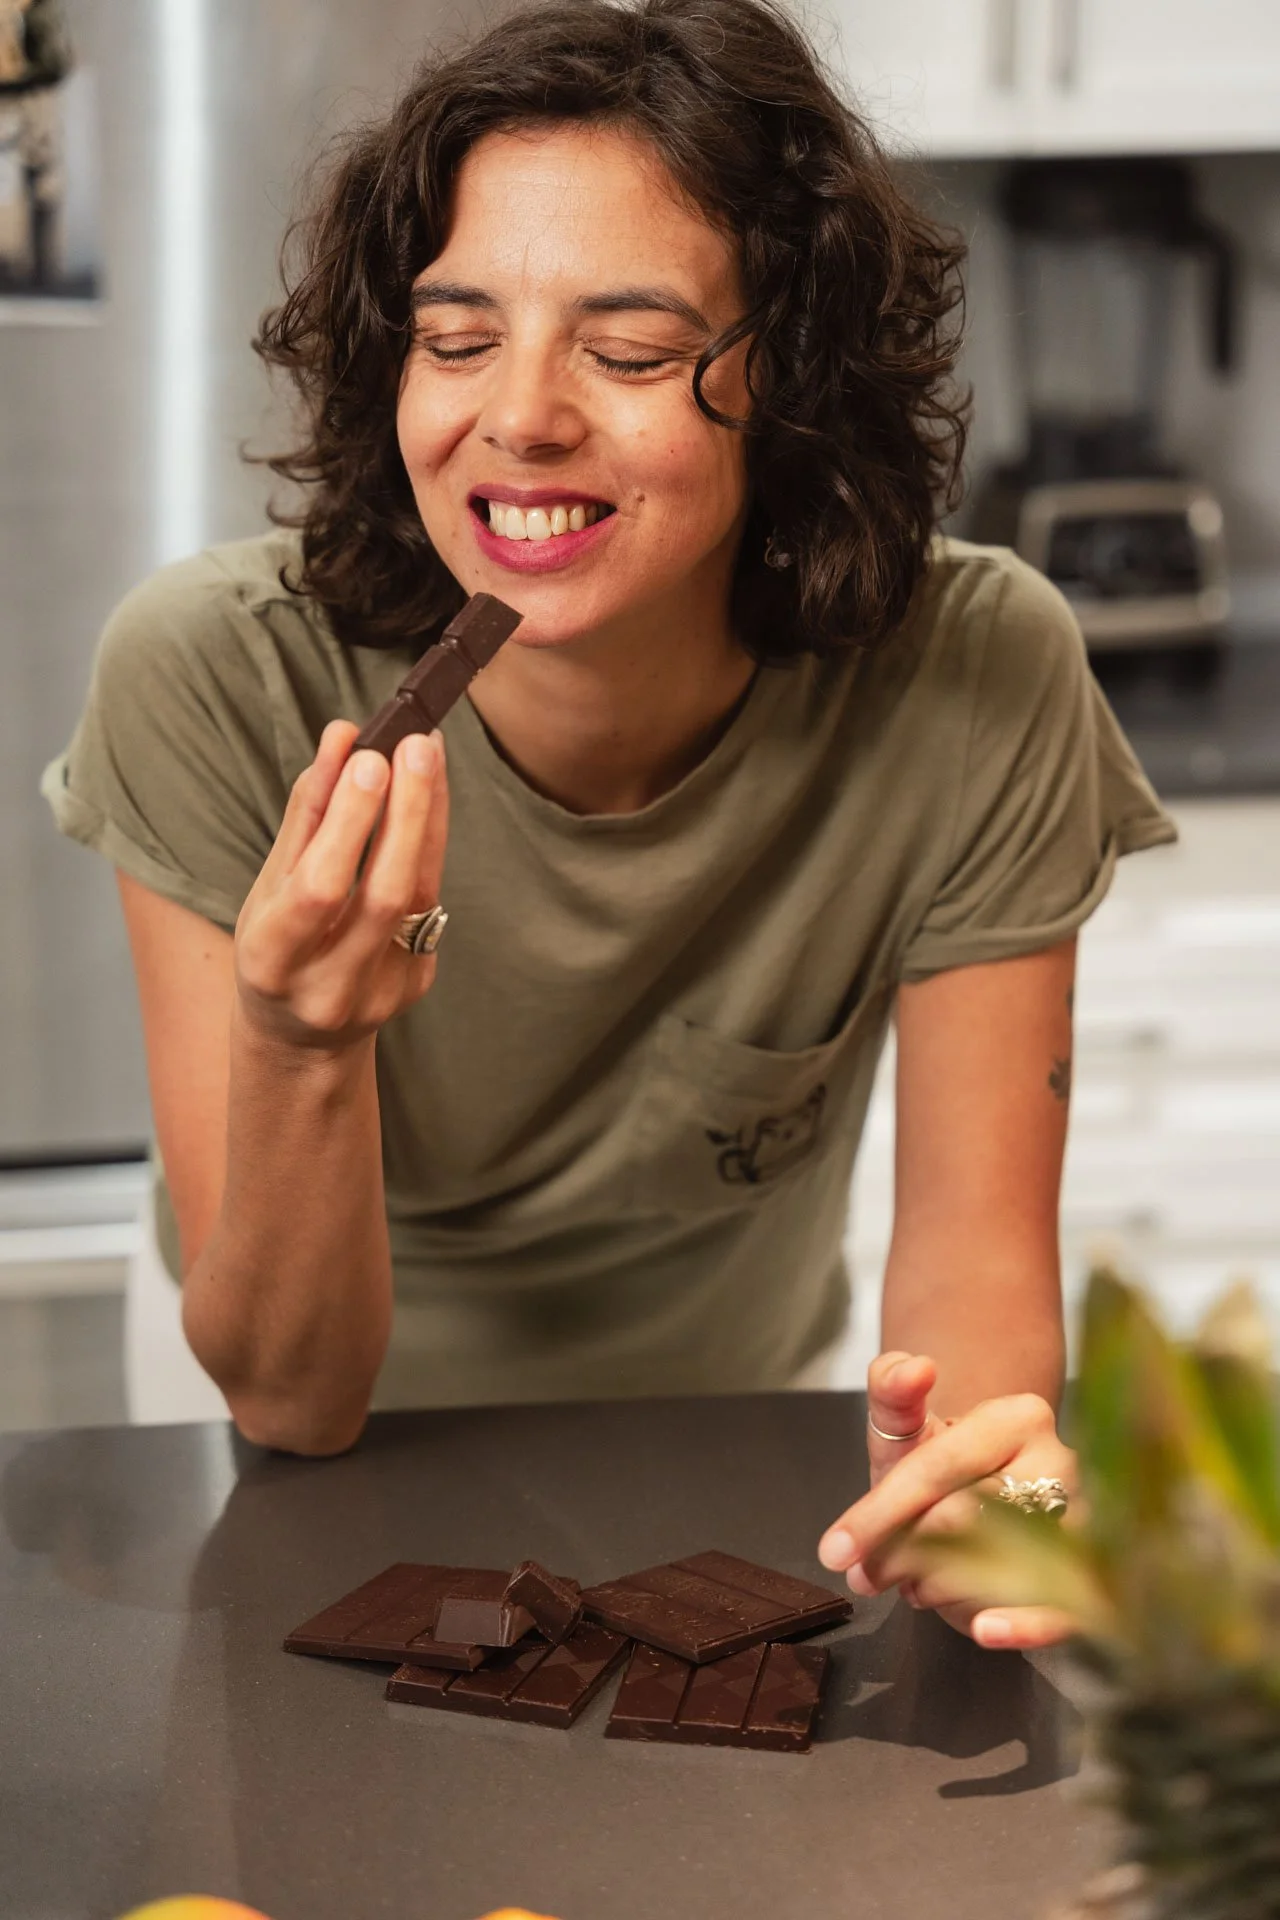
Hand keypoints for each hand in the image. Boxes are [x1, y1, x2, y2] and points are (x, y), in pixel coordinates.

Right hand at [234, 720, 449, 1054]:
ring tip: (428, 755)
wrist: (301, 1040)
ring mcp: (383, 992)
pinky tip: (427, 799)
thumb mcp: (267, 892)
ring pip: (420, 894)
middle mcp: (332, 986)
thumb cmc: (275, 949)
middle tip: (418, 745)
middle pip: (386, 894)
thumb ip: (304, 818)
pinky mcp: (417, 982)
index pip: (321, 889)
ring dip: (428, 818)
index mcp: (275, 964)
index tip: (369, 758)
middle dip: (407, 813)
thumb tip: (339, 740)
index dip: (348, 824)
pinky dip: (427, 845)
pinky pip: (430, 902)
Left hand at [817, 1350, 1079, 1649]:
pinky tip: (986, 1630)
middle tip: (870, 1572)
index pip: (941, 1469)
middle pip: (964, 1523)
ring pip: (994, 1571)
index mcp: (1019, 1418)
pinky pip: (1060, 1612)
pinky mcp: (1088, 1583)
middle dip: (902, 1554)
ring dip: (938, 1588)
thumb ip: (892, 1389)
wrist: (990, 1497)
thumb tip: (916, 1368)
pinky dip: (1022, 1625)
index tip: (835, 1550)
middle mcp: (1062, 1467)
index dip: (880, 1511)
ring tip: (915, 1582)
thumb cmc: (940, 1465)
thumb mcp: (906, 1426)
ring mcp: (1083, 1527)